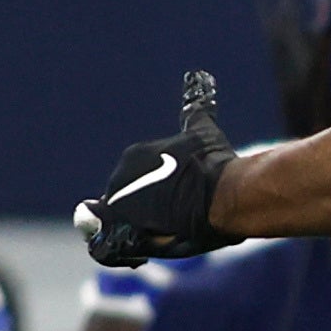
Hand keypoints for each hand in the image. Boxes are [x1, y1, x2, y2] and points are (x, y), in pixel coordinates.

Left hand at [80, 73, 235, 264]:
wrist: (222, 193)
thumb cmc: (218, 164)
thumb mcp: (204, 132)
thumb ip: (198, 110)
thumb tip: (199, 77)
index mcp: (135, 155)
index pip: (136, 180)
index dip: (155, 195)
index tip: (176, 203)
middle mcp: (120, 176)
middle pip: (127, 203)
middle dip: (147, 215)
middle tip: (177, 223)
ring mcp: (118, 204)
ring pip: (120, 225)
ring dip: (140, 233)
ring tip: (168, 238)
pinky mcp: (120, 230)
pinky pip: (107, 247)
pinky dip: (121, 252)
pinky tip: (145, 253)